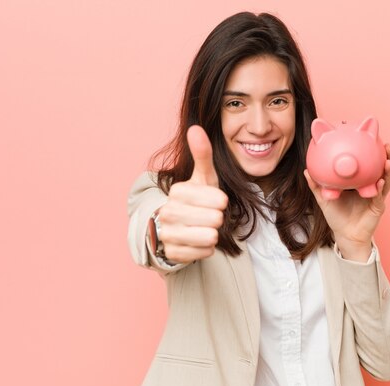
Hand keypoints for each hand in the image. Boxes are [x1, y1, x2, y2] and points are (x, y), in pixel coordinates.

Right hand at [155, 125, 227, 262]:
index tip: (212, 201)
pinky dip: (206, 249)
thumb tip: (196, 128)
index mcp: (177, 191)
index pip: (219, 200)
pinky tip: (197, 241)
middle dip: (217, 219)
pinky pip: (205, 253)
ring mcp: (168, 234)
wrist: (178, 226)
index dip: (221, 202)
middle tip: (208, 216)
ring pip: (211, 237)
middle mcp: (168, 212)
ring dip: (213, 234)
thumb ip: (202, 154)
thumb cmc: (197, 200)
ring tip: (203, 228)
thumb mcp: (203, 178)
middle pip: (216, 219)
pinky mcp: (172, 253)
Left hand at [304, 143, 389, 260]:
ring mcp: (376, 197)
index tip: (372, 139)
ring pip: (385, 181)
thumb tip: (306, 171)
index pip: (368, 165)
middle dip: (387, 157)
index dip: (372, 153)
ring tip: (387, 161)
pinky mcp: (378, 207)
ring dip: (388, 171)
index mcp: (360, 183)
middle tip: (387, 146)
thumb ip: (317, 186)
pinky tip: (380, 181)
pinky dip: (380, 188)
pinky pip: (379, 196)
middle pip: (381, 170)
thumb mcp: (325, 199)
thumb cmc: (337, 217)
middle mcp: (371, 187)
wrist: (345, 236)